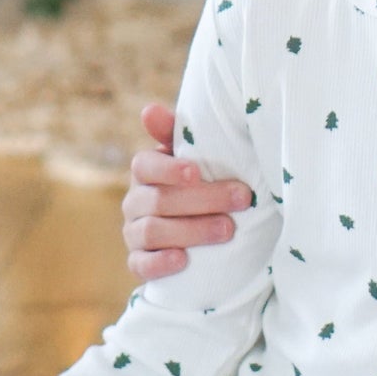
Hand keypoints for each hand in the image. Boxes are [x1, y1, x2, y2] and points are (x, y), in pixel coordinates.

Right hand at [122, 99, 252, 279]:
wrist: (200, 228)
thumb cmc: (200, 182)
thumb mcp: (196, 155)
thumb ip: (177, 133)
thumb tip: (149, 110)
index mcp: (145, 171)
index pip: (144, 166)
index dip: (169, 169)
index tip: (197, 171)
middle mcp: (134, 201)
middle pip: (158, 201)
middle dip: (203, 200)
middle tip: (242, 199)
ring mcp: (134, 233)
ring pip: (152, 232)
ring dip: (192, 231)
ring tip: (228, 230)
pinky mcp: (139, 262)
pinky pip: (140, 265)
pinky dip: (160, 263)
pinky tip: (183, 260)